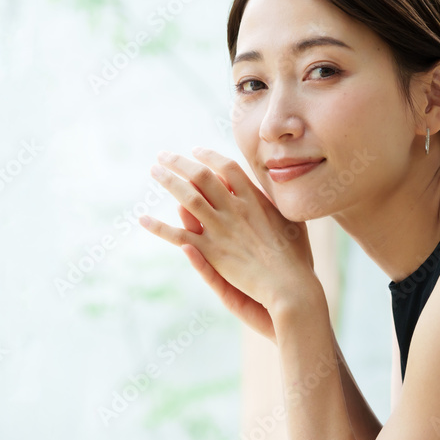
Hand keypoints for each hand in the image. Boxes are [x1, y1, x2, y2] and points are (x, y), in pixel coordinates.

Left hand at [138, 147, 317, 338]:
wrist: (291, 288)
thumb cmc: (297, 260)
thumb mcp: (292, 224)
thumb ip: (275, 207)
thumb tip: (269, 193)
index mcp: (255, 200)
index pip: (228, 168)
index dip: (210, 157)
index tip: (195, 151)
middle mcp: (235, 209)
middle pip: (202, 175)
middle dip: (181, 162)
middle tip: (163, 155)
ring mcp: (221, 229)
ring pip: (187, 197)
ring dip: (168, 181)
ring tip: (153, 171)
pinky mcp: (211, 251)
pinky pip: (177, 235)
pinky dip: (158, 227)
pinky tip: (141, 219)